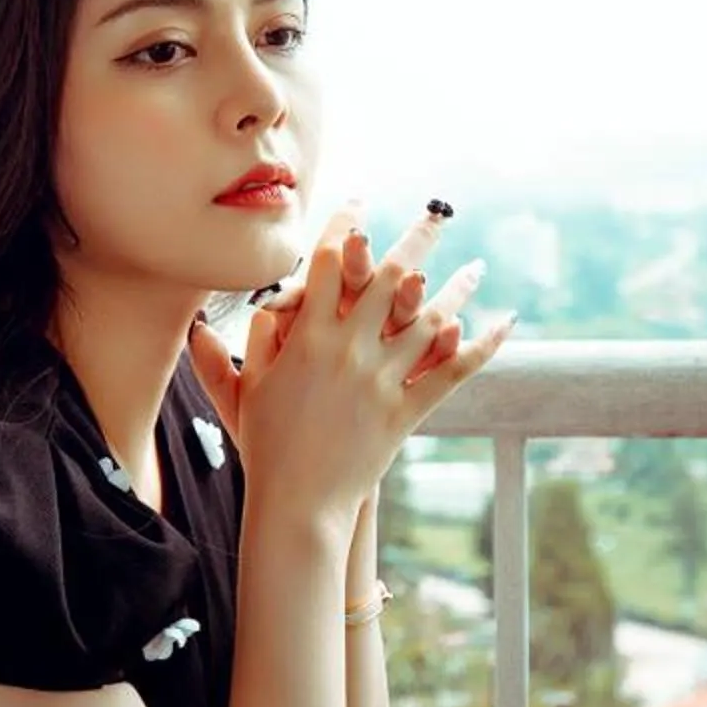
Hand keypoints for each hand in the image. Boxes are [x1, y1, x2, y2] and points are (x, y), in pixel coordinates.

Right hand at [187, 203, 514, 504]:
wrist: (298, 502)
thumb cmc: (265, 447)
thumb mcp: (241, 394)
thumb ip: (228, 353)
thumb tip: (203, 324)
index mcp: (307, 338)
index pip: (326, 265)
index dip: (343, 228)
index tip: (359, 204)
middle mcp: (349, 349)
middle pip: (388, 277)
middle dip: (416, 239)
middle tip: (438, 212)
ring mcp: (381, 379)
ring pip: (429, 319)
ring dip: (457, 288)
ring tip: (476, 265)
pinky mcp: (406, 409)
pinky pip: (452, 372)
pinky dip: (482, 347)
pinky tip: (503, 323)